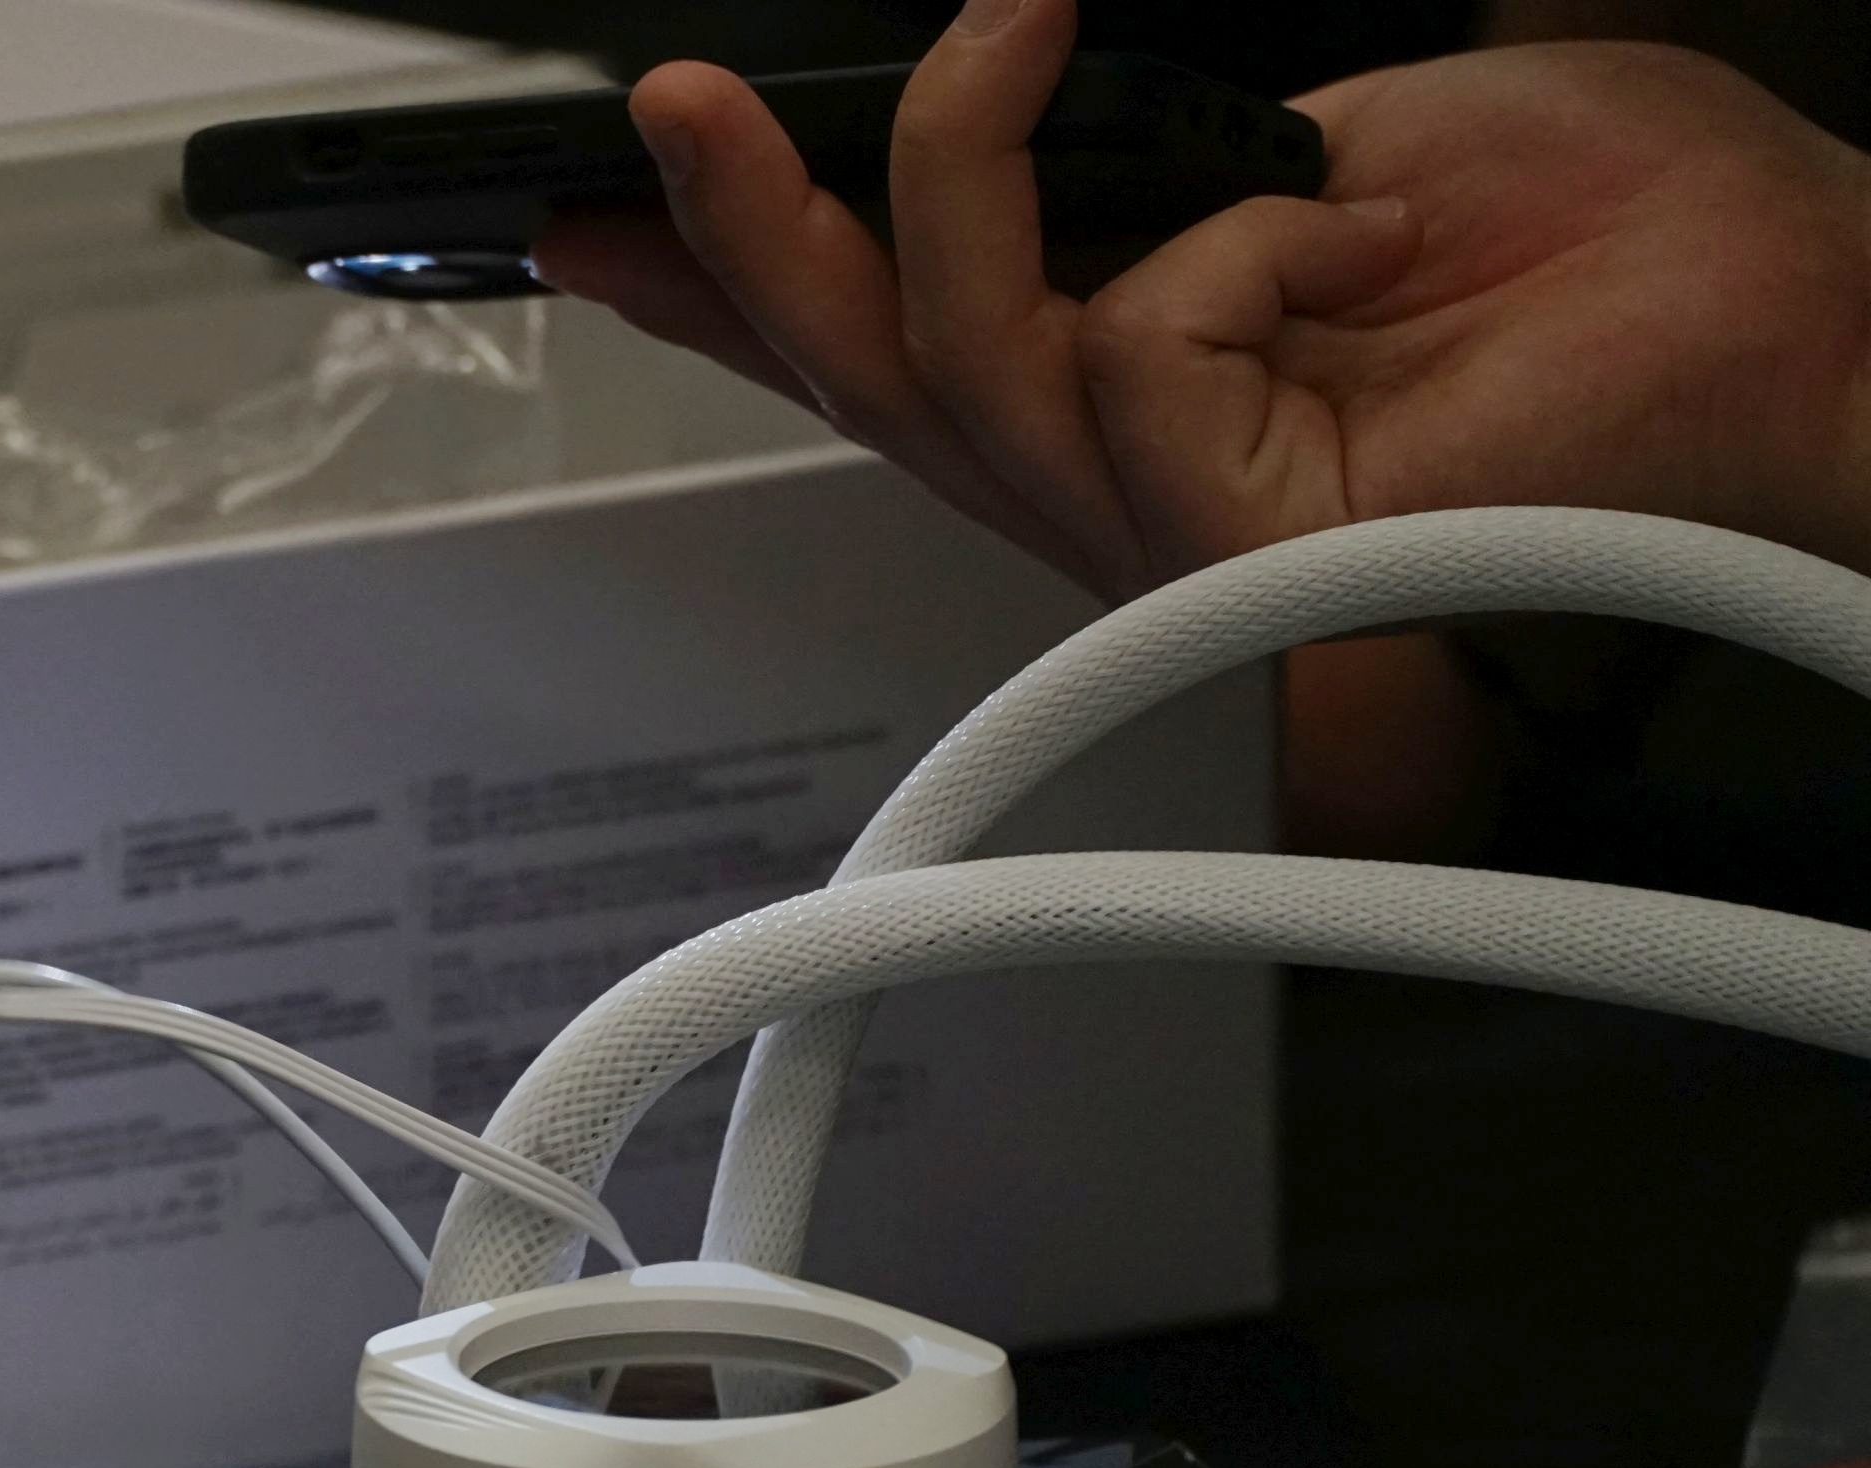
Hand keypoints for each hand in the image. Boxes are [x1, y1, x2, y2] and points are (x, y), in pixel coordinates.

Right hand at [530, 4, 1870, 596]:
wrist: (1791, 310)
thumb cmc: (1610, 235)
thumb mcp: (1306, 136)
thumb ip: (1146, 176)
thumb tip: (1007, 139)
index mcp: (1118, 384)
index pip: (871, 346)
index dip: (712, 286)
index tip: (585, 213)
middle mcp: (1112, 475)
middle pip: (853, 381)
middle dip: (736, 237)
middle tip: (673, 112)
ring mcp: (1161, 527)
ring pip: (950, 368)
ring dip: (959, 172)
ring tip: (1020, 26)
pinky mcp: (1231, 549)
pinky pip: (1124, 366)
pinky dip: (1222, 247)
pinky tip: (1327, 227)